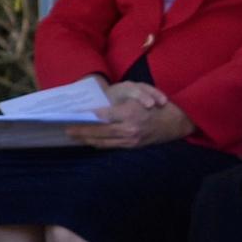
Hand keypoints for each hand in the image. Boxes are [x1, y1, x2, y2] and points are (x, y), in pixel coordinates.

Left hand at [69, 81, 192, 148]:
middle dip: (82, 131)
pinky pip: (112, 146)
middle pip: (100, 132)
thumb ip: (118, 101)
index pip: (102, 117)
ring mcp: (131, 140)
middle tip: (67, 129)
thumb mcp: (137, 94)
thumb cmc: (155, 103)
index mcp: (130, 114)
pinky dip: (99, 144)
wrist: (175, 121)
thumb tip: (95, 109)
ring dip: (88, 140)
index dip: (87, 116)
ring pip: (104, 142)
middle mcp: (130, 129)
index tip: (73, 115)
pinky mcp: (133, 146)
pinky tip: (89, 141)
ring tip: (73, 136)